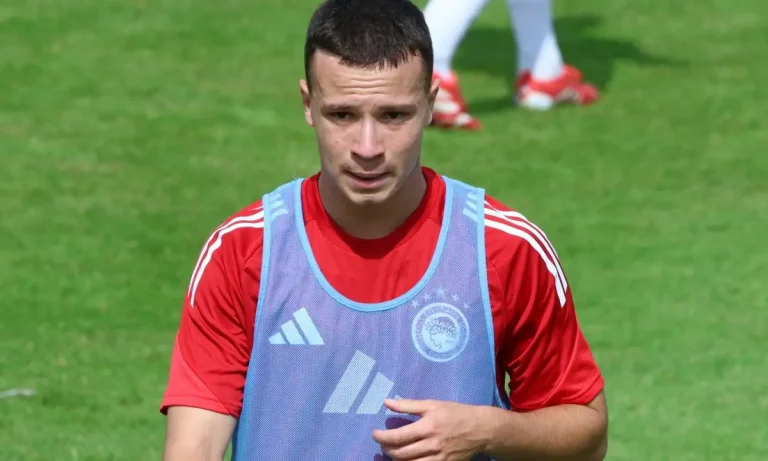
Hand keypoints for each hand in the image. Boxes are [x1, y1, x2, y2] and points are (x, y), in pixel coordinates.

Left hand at [372, 398, 490, 460]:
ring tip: (393, 452)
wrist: (481, 429)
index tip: (374, 434)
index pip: (398, 437)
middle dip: (386, 450)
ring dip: (396, 460)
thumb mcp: (433, 404)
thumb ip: (408, 405)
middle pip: (401, 454)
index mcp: (428, 426)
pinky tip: (406, 460)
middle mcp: (432, 444)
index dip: (382, 437)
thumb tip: (386, 402)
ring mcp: (438, 458)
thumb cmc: (455, 413)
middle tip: (382, 444)